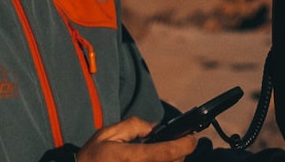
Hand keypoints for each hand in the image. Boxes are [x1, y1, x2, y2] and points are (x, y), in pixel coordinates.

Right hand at [74, 116, 200, 161]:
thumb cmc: (92, 158)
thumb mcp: (107, 134)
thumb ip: (132, 126)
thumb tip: (154, 128)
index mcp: (131, 156)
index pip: (167, 152)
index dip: (185, 144)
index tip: (192, 138)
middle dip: (180, 152)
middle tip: (178, 143)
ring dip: (172, 161)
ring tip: (164, 153)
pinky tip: (153, 160)